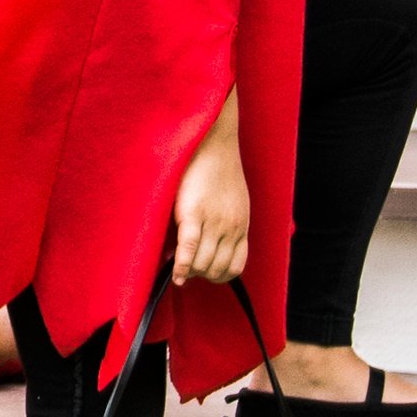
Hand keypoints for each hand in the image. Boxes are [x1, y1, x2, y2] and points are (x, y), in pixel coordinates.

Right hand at [167, 116, 252, 286]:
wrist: (212, 141)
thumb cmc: (218, 168)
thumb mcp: (233, 201)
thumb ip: (224, 225)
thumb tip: (205, 248)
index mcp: (241, 225)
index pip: (235, 267)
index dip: (218, 276)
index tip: (204, 273)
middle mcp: (230, 228)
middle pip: (217, 269)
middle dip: (201, 274)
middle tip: (187, 268)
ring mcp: (213, 222)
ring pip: (203, 264)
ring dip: (190, 272)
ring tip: (178, 266)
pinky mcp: (192, 213)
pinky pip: (188, 249)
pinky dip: (181, 266)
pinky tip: (174, 273)